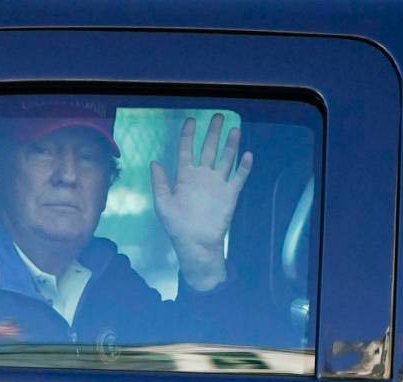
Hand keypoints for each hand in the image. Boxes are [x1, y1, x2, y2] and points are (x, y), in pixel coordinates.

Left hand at [151, 113, 252, 290]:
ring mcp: (217, 184)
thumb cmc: (177, 225)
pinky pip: (238, 177)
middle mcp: (202, 176)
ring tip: (234, 129)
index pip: (186, 150)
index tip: (191, 120)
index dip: (188, 135)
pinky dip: (243, 167)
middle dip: (212, 133)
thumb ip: (159, 183)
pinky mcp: (230, 194)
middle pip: (208, 149)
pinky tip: (247, 155)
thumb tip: (154, 162)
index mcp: (184, 177)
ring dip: (230, 144)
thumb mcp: (162, 204)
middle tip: (218, 116)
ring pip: (225, 159)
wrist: (196, 243)